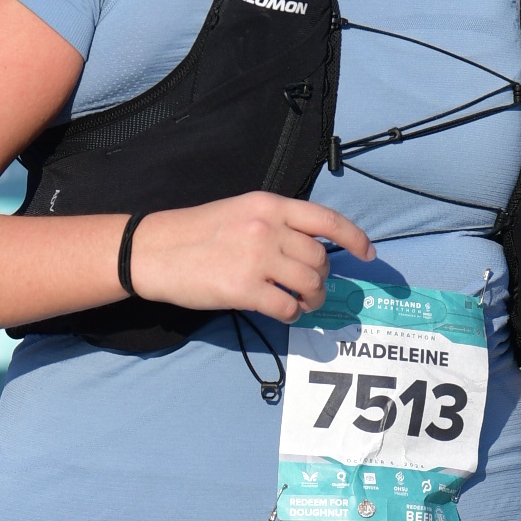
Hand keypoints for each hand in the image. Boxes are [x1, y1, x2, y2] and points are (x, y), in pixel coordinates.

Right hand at [128, 194, 373, 320]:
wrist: (153, 250)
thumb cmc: (195, 233)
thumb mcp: (240, 212)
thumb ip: (275, 224)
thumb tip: (310, 251)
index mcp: (269, 205)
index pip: (326, 219)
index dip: (354, 238)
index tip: (367, 254)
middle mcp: (267, 229)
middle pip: (320, 258)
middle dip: (323, 277)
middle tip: (311, 288)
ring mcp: (257, 259)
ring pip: (310, 284)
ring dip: (313, 299)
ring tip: (302, 303)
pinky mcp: (243, 290)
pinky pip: (287, 308)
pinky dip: (293, 315)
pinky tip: (283, 313)